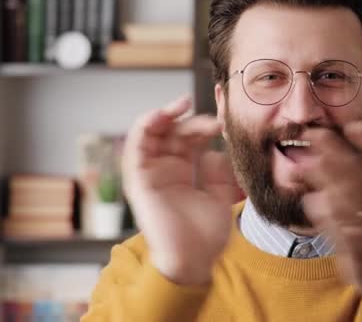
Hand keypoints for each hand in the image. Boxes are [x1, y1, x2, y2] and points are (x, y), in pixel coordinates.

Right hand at [122, 96, 240, 285]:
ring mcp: (150, 175)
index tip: (221, 123)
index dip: (201, 126)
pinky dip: (144, 129)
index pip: (188, 139)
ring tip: (179, 105)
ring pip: (149, 134)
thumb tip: (217, 150)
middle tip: (208, 116)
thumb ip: (218, 171)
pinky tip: (161, 116)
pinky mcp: (139, 181)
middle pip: (170, 132)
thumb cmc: (207, 235)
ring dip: (162, 116)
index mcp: (183, 172)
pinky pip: (135, 149)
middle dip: (186, 118)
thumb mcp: (220, 195)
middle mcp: (165, 170)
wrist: (195, 260)